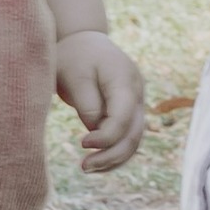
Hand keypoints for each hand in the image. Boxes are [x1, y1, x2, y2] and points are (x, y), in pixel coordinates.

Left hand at [54, 30, 144, 171]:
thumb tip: (95, 131)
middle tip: (84, 167)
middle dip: (111, 155)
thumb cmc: (74, 57)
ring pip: (134, 140)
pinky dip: (115, 153)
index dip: (106, 136)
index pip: (123, 117)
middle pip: (133, 133)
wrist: (84, 42)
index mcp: (124, 79)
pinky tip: (97, 164)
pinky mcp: (129, 112)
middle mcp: (137, 93)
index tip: (82, 144)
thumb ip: (86, 103)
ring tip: (87, 168)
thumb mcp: (73, 75)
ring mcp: (136, 103)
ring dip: (114, 159)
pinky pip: (128, 138)